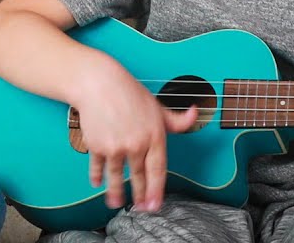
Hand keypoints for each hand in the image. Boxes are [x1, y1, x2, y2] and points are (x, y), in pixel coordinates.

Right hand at [75, 62, 198, 213]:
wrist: (99, 84)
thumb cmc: (129, 93)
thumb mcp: (158, 107)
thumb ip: (177, 119)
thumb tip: (196, 113)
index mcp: (154, 136)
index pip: (158, 170)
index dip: (157, 190)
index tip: (155, 204)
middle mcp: (136, 144)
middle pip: (139, 177)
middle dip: (140, 196)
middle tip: (140, 208)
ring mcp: (116, 147)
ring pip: (117, 176)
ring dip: (116, 193)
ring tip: (116, 203)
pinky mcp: (97, 146)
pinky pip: (98, 167)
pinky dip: (97, 176)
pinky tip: (98, 183)